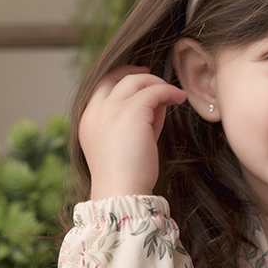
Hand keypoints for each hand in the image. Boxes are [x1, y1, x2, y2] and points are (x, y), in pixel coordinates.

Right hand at [78, 65, 187, 199]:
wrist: (123, 191)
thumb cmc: (127, 175)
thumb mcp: (127, 142)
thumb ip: (137, 120)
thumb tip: (157, 102)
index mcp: (88, 121)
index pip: (101, 87)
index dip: (120, 78)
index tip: (139, 79)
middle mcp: (95, 111)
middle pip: (115, 77)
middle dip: (139, 75)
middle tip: (158, 81)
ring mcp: (111, 109)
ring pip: (135, 80)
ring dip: (156, 83)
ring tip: (174, 94)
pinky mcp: (130, 111)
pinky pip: (153, 91)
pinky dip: (168, 91)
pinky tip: (179, 98)